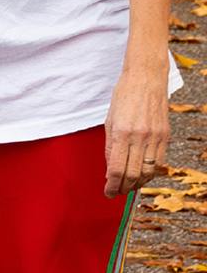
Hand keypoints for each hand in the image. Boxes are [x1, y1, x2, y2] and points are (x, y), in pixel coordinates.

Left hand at [104, 56, 169, 198]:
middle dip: (123, 188)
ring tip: (128, 187)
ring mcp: (155, 137)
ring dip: (137, 183)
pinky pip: (159, 162)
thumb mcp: (109, 121)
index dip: (112, 185)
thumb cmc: (123, 98)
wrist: (146, 79)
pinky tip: (142, 175)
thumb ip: (109, 147)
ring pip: (148, 171)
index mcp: (121, 133)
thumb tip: (110, 170)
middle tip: (116, 192)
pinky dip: (150, 173)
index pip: (117, 169)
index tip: (107, 192)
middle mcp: (140, 137)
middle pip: (133, 174)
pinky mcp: (166, 135)